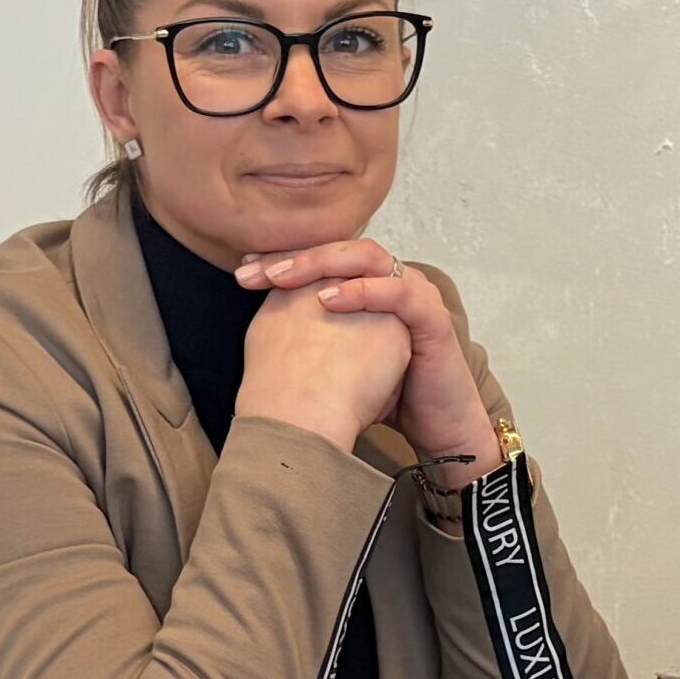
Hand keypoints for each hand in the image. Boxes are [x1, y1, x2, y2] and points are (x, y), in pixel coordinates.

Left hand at [237, 242, 501, 486]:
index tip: (243, 270)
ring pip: (368, 259)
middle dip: (295, 255)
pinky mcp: (434, 319)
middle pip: (342, 248)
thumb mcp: (340, 358)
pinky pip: (397, 292)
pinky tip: (328, 299)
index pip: (326, 257)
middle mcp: (395, 281)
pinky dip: (362, 291)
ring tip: (283, 277)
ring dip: (322, 263)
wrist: (436, 430)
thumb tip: (262, 322)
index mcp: (373, 286)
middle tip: (256, 269)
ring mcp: (417, 295)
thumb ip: (313, 333)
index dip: (284, 259)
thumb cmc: (387, 396)